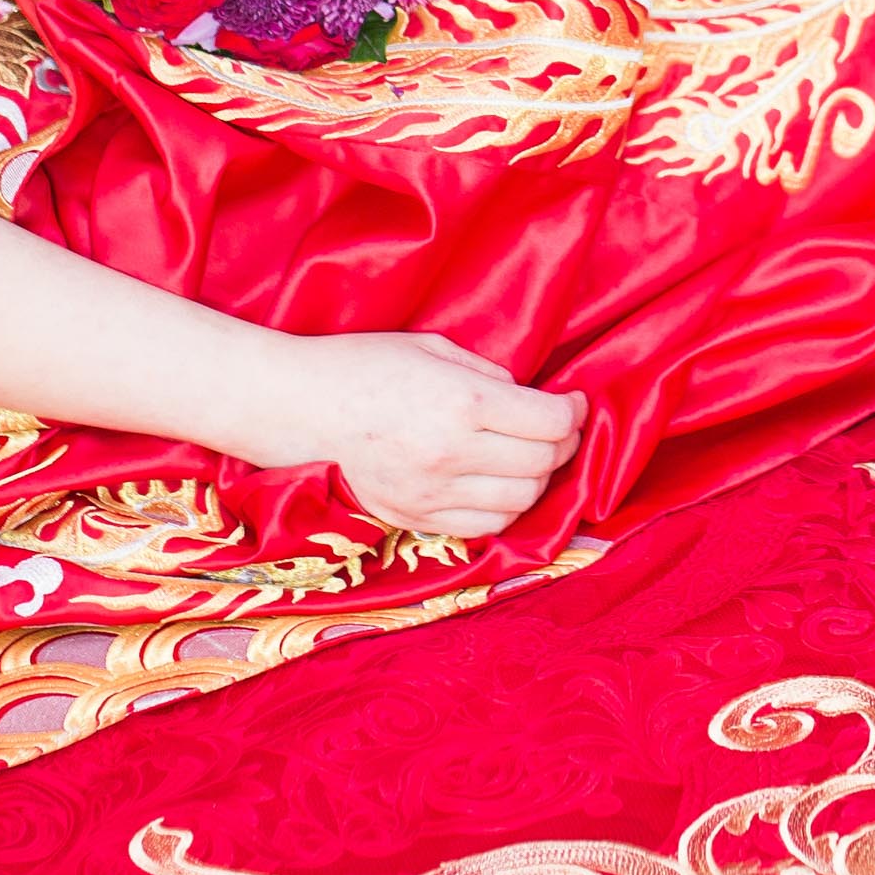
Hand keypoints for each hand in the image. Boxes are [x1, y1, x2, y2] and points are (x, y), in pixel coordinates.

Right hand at [272, 329, 585, 540]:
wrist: (302, 408)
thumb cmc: (366, 365)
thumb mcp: (434, 349)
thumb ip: (489, 374)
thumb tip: (529, 398)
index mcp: (462, 403)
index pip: (549, 423)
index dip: (572, 413)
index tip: (572, 403)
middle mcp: (453, 453)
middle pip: (541, 464)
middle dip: (562, 445)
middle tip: (556, 428)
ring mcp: (433, 493)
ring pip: (520, 502)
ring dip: (536, 480)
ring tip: (528, 457)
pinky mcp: (416, 518)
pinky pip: (484, 525)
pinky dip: (504, 507)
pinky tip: (497, 484)